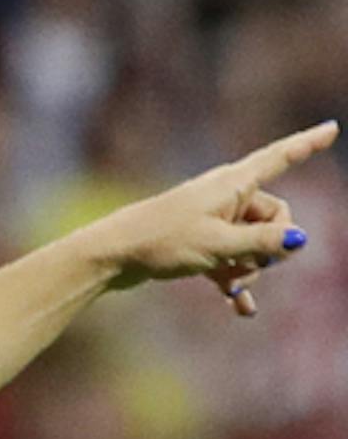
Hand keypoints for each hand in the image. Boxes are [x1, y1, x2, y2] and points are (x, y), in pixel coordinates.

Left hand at [77, 120, 338, 317]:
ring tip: (231, 286)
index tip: (332, 128)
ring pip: (252, 242)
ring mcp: (211, 220)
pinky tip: (242, 310)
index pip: (280, 157)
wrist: (112, 256)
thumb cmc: (162, 241)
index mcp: (232, 183)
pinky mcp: (197, 243)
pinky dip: (235, 281)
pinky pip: (229, 261)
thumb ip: (262, 241)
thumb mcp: (220, 244)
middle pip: (274, 216)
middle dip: (269, 246)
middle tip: (248, 267)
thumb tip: (298, 239)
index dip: (307, 144)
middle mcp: (224, 196)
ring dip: (249, 267)